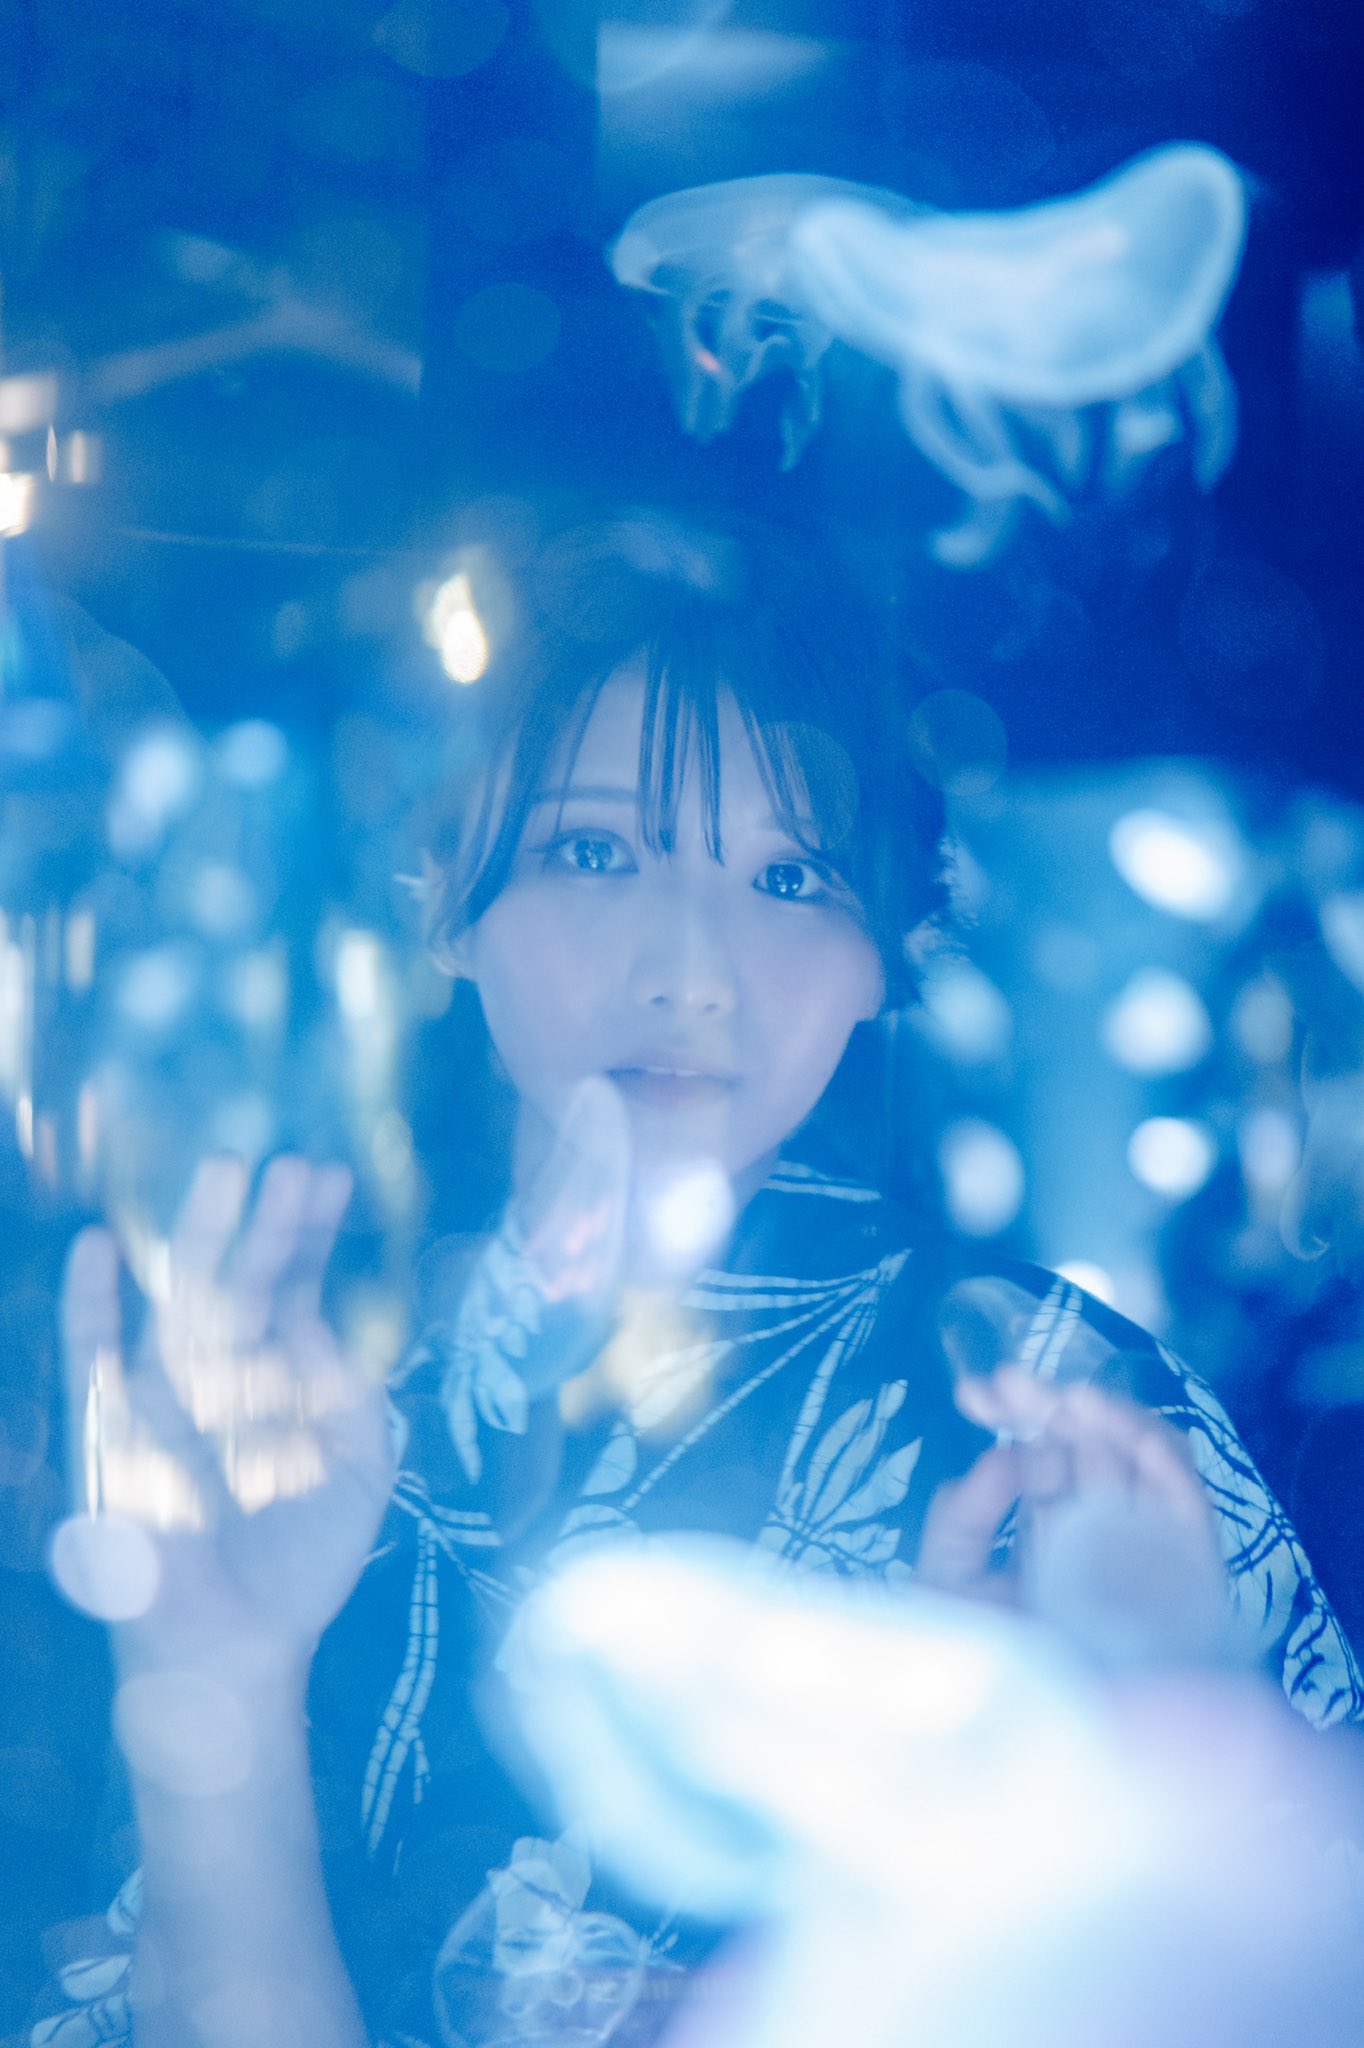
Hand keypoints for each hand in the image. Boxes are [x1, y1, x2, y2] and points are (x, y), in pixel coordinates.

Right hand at [54, 1155, 393, 1693]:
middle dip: (270, 1225)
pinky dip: (92, 1307)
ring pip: (185, 1302)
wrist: (236, 1649)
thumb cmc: (300, 1560)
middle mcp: (220, 1373)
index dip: (312, 1236)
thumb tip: (332, 1325)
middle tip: (295, 1163)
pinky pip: (93, 1361)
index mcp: (277, 1377)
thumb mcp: (358, 1468)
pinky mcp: (114, 1435)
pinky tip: (101, 1250)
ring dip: (202, 1239)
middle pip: (245, 1280)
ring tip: (225, 1174)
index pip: (294, 1287)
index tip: (335, 1177)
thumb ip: (356, 1394)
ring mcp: (164, 1398)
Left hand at [918, 1367, 1231, 1668]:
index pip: (1039, 1460)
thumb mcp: (946, 1589)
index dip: (1013, 1416)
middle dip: (1049, 1408)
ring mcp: (1144, 1555)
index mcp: (1047, 1537)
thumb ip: (961, 1521)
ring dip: (1108, 1422)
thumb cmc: (987, 1677)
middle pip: (1086, 1452)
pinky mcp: (1187, 1581)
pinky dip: (1164, 1464)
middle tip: (1009, 1381)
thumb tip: (1000, 1456)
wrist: (1040, 1760)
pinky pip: (1186, 1510)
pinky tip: (1124, 1433)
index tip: (976, 1390)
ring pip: (1139, 1467)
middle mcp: (1099, 1538)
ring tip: (1066, 1398)